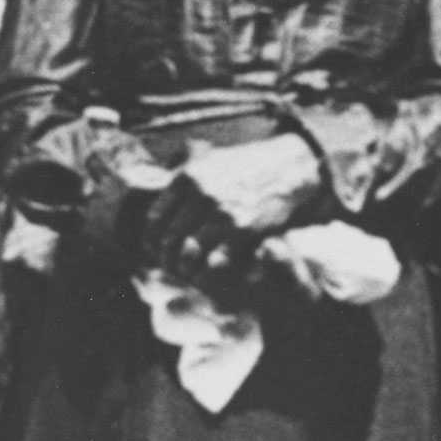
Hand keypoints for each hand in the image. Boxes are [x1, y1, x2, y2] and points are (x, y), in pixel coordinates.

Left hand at [143, 135, 324, 287]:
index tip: (156, 251)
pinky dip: (208, 276)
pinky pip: (214, 264)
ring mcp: (221, 214)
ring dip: (187, 271)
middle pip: (169, 240)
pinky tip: (209, 278)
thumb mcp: (210, 162)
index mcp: (188, 178)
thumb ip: (184, 181)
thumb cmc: (248, 167)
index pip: (155, 219)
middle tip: (172, 269)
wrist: (288, 169)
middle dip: (168, 260)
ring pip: (189, 255)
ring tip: (190, 275)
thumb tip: (161, 208)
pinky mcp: (242, 231)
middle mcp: (201, 195)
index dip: (152, 241)